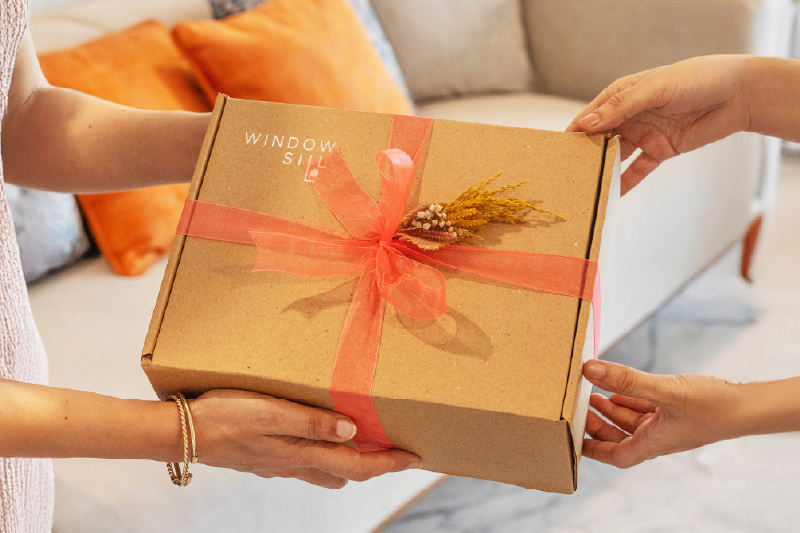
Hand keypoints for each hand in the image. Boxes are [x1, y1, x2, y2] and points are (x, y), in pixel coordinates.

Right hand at [188, 389, 419, 487]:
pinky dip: (328, 454)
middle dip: (377, 464)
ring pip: (328, 469)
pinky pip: (308, 462)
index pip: (359, 465)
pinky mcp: (266, 456)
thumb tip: (353, 433)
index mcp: (302, 453)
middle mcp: (295, 463)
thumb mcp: (272, 412)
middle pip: (348, 471)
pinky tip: (324, 437)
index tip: (415, 457)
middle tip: (397, 449)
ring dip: (353, 460)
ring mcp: (279, 462)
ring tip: (369, 442)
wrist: (181, 431)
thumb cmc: (225, 416)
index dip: (389, 463)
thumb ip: (312, 423)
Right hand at [566, 55, 751, 193]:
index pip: (590, 116)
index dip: (574, 132)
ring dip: (602, 170)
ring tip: (586, 188)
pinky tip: (612, 196)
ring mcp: (644, 134)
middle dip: (584, 155)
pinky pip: (637, 170)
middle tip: (566, 175)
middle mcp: (629, 115)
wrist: (737, 94)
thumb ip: (622, 108)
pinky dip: (625, 182)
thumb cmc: (696, 79)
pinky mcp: (660, 151)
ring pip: (615, 156)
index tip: (557, 151)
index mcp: (622, 95)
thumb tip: (588, 124)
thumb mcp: (656, 89)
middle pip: (599, 138)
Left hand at [581, 359, 741, 467]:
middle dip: (596, 425)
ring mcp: (666, 423)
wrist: (746, 405)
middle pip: (617, 437)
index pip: (615, 455)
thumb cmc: (712, 406)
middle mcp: (657, 436)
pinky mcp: (674, 410)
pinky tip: (616, 386)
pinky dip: (628, 399)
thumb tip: (590, 369)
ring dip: (610, 409)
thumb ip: (628, 381)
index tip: (572, 440)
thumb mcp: (665, 391)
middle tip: (577, 408)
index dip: (592, 450)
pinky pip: (644, 407)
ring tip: (589, 392)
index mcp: (653, 442)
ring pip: (629, 421)